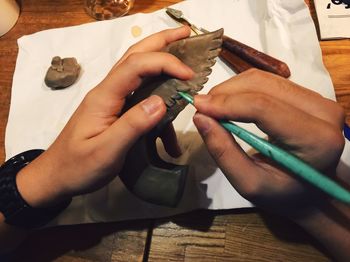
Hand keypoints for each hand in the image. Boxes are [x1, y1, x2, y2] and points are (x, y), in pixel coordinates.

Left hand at [15, 26, 192, 207]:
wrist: (56, 176)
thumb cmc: (78, 166)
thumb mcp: (107, 151)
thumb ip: (133, 125)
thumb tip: (161, 101)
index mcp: (105, 96)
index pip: (136, 66)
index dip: (164, 62)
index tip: (189, 74)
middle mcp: (108, 91)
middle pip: (135, 56)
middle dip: (161, 42)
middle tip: (186, 34)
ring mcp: (111, 100)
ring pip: (138, 72)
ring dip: (161, 61)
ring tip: (184, 59)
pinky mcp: (115, 111)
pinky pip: (140, 98)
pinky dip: (158, 105)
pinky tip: (170, 131)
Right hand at [193, 68, 344, 213]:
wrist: (311, 190)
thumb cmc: (282, 193)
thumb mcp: (249, 183)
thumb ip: (224, 152)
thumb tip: (200, 117)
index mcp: (316, 140)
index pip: (264, 108)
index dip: (227, 103)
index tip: (197, 106)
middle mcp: (325, 112)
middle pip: (264, 85)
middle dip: (226, 92)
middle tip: (201, 106)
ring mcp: (320, 100)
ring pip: (265, 78)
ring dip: (232, 88)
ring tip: (213, 106)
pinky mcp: (310, 95)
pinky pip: (270, 81)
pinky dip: (243, 88)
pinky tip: (230, 101)